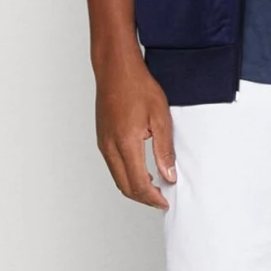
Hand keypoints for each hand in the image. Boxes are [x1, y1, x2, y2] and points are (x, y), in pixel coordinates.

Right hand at [96, 52, 176, 208]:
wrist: (116, 69)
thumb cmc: (138, 87)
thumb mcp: (160, 118)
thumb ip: (164, 150)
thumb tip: (168, 175)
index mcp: (126, 143)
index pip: (138, 184)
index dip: (153, 197)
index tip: (165, 201)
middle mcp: (110, 147)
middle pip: (125, 187)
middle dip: (144, 198)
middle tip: (161, 200)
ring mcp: (103, 144)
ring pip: (118, 178)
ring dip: (135, 188)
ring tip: (154, 188)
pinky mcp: (101, 139)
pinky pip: (113, 166)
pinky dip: (127, 176)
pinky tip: (141, 172)